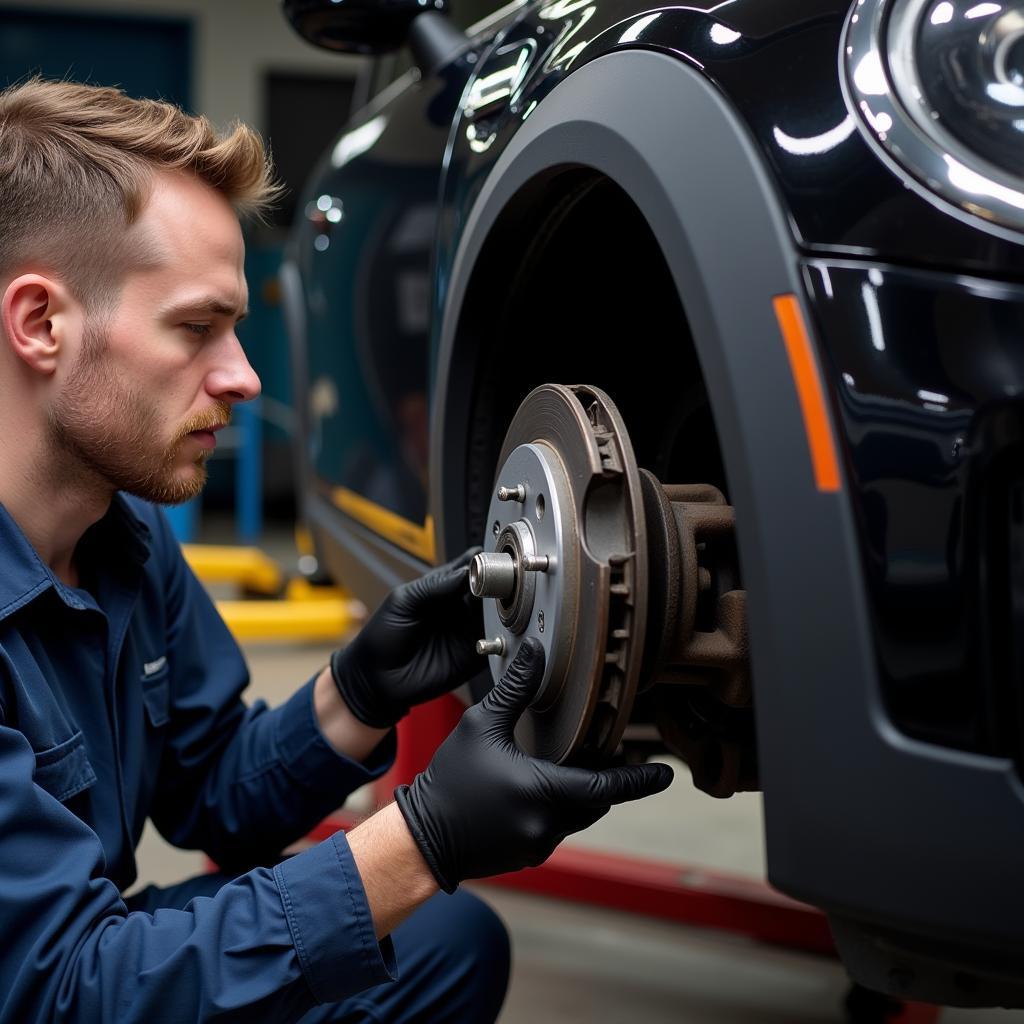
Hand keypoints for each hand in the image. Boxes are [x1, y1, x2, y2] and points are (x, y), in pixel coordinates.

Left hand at [330, 548, 485, 727]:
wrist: (376, 680)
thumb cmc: (382, 638)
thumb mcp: (403, 601)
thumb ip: (435, 585)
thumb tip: (467, 572)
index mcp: (443, 588)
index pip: (471, 570)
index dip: (483, 565)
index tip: (491, 563)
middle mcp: (460, 608)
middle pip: (491, 590)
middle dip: (499, 585)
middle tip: (503, 584)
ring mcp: (468, 631)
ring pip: (497, 615)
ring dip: (503, 610)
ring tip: (502, 605)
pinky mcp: (476, 656)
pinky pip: (498, 644)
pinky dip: (504, 637)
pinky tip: (500, 631)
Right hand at [394, 638, 673, 891]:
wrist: (423, 835)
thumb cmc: (450, 779)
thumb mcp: (482, 725)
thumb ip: (516, 688)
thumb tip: (536, 650)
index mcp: (542, 792)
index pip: (606, 788)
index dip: (639, 780)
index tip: (665, 775)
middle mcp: (547, 824)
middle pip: (595, 800)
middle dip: (604, 780)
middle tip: (610, 755)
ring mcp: (539, 844)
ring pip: (577, 815)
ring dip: (579, 793)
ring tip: (570, 766)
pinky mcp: (529, 855)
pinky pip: (558, 828)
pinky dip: (558, 808)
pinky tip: (538, 788)